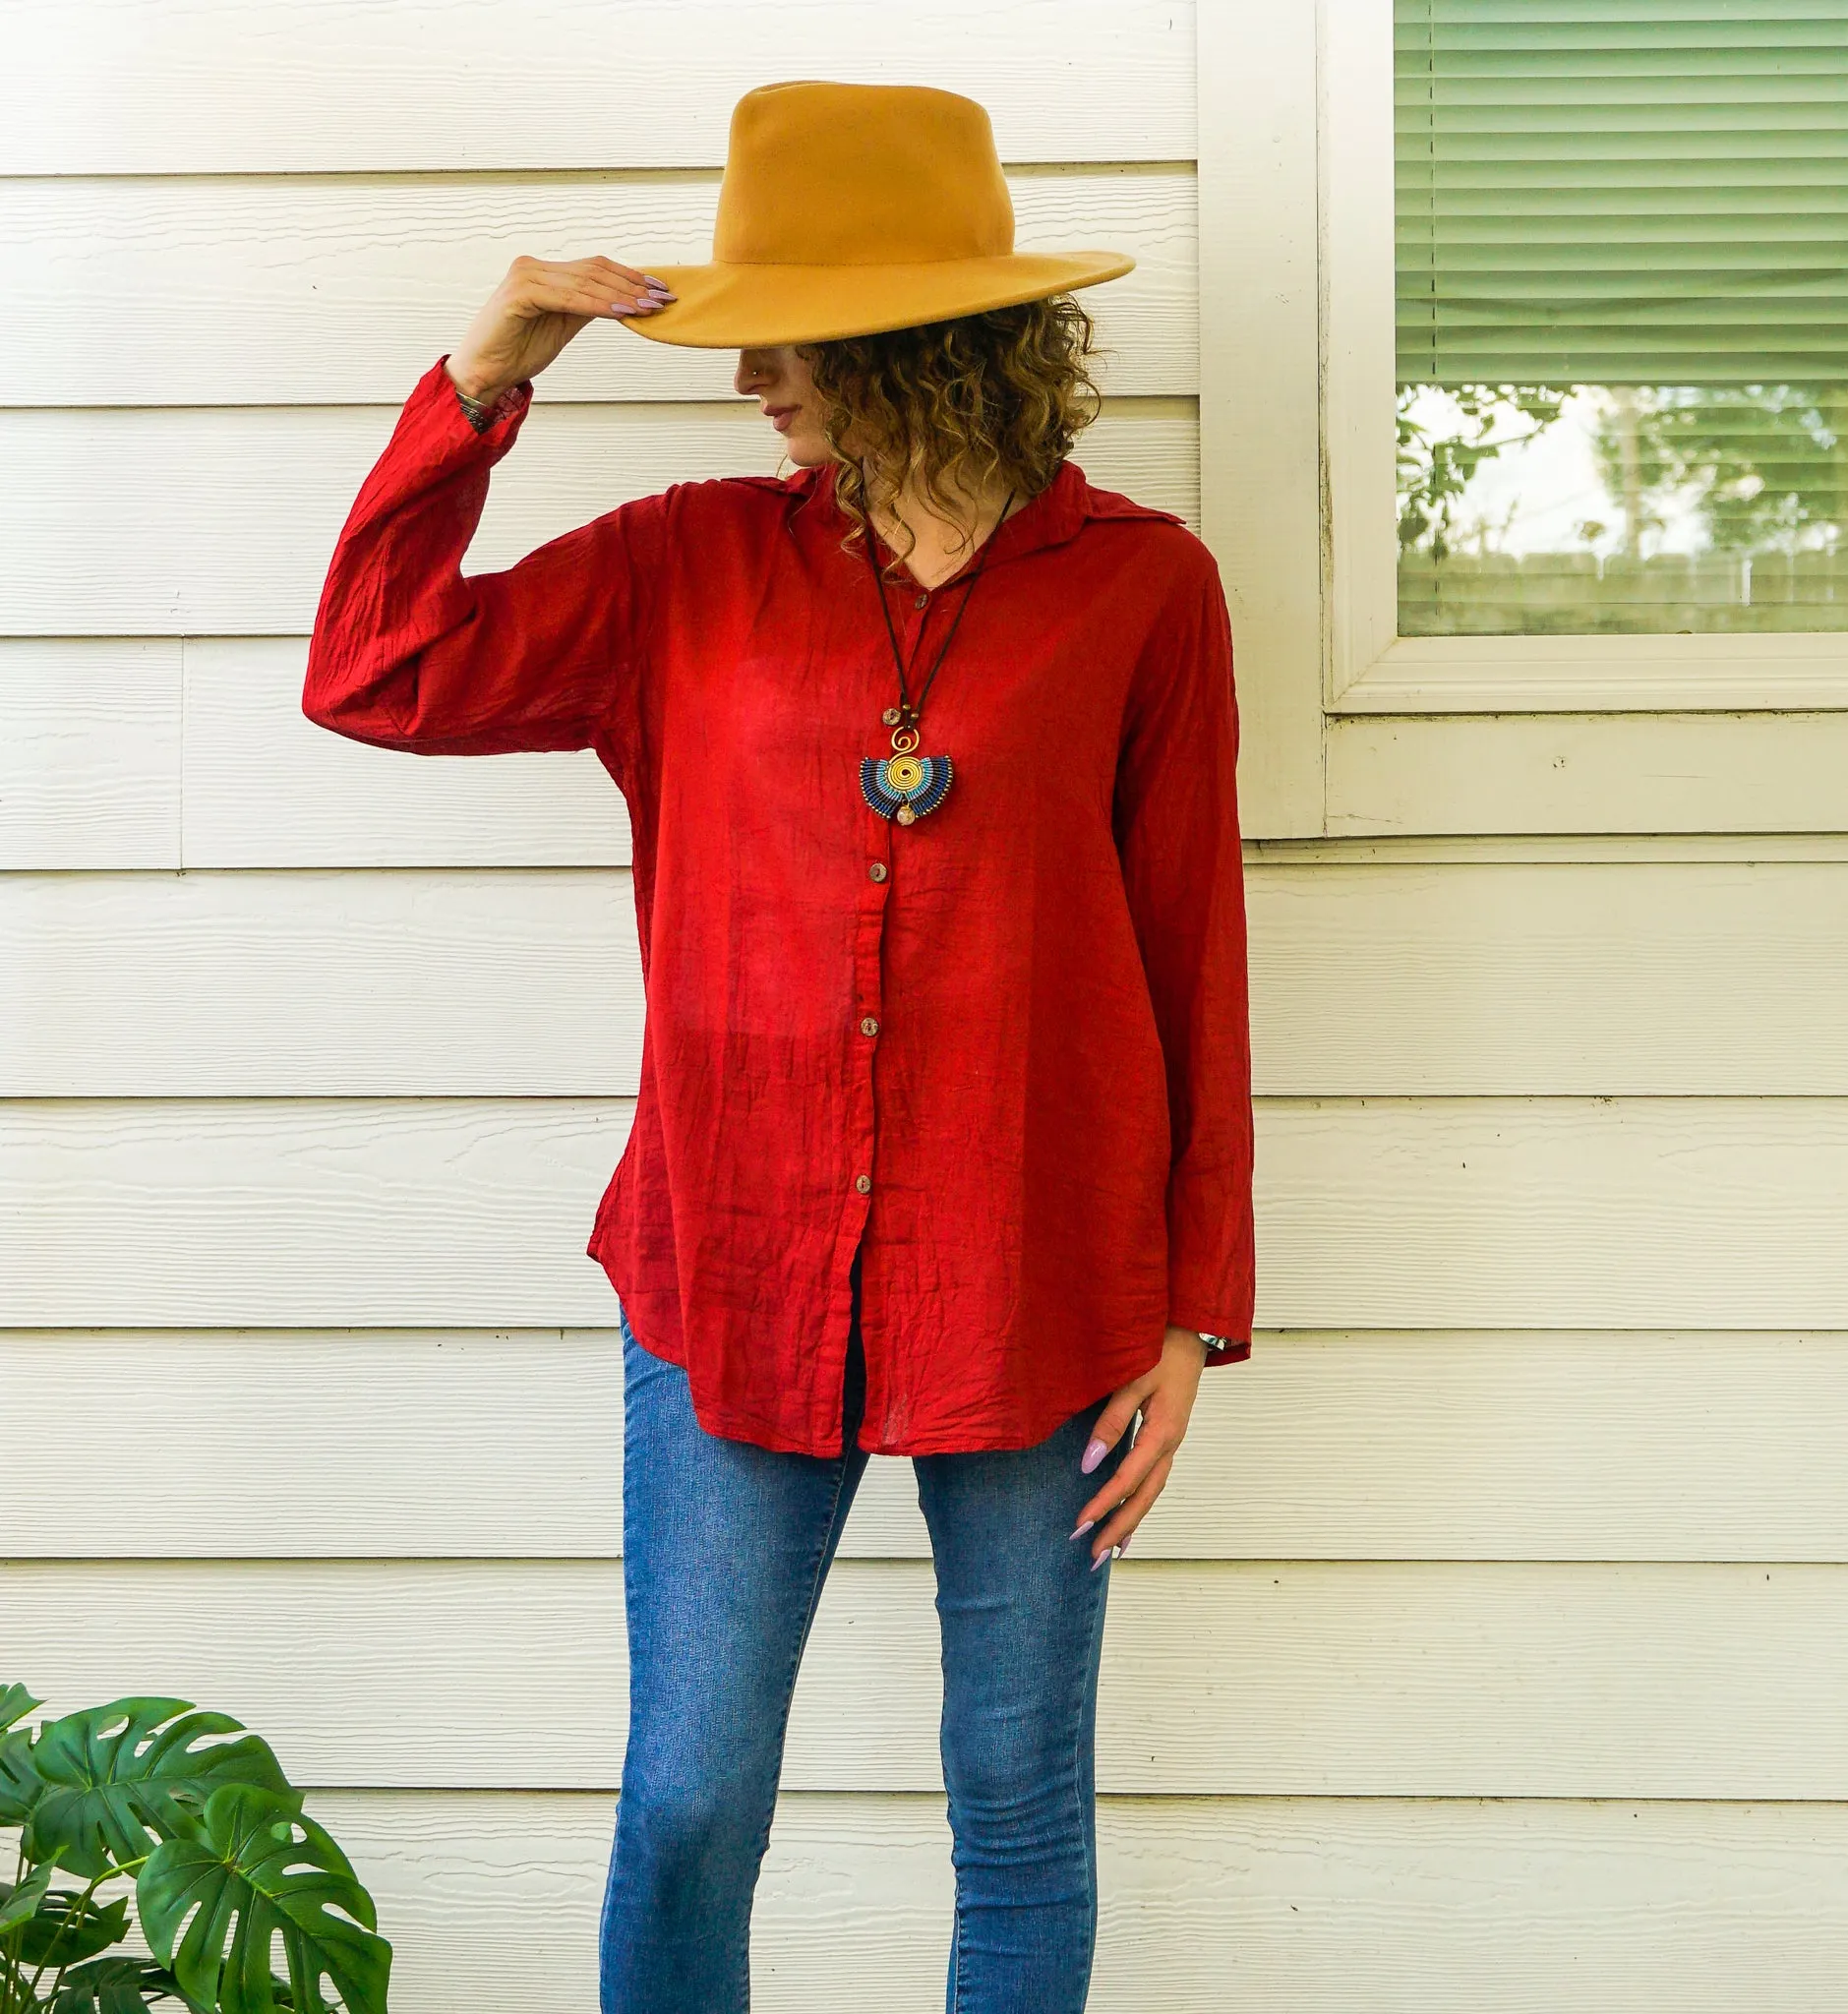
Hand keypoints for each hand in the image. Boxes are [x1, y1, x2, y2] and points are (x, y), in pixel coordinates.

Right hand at [445, 254, 675, 403]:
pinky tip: (621, 314)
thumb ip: (587, 308)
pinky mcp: (518, 295)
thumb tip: (624, 301)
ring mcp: (525, 277)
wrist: (483, 373)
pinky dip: (597, 305)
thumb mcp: (562, 325)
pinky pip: (568, 298)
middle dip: (633, 286)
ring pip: (585, 283)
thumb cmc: (518, 352)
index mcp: (544, 271)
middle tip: (664, 299)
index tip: (661, 291)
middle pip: (594, 271)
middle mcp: (533, 267)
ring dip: (621, 296)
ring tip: (649, 307)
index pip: (595, 268)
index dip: (630, 277)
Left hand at [1070, 1326, 1207, 1565]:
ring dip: (1130, 1521)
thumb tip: (1089, 1463)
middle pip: (1144, 1497)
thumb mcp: (1133, 1380)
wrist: (1192, 1331)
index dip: (1102, 1504)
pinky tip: (1129, 1512)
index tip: (1079, 1525)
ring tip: (1110, 1550)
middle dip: (1117, 1527)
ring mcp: (1171, 1442)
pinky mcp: (1167, 1436)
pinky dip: (1139, 1501)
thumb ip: (1111, 1421)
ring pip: (1151, 1492)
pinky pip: (1153, 1478)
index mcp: (1163, 1432)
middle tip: (1092, 1556)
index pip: (1127, 1479)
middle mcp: (1170, 1444)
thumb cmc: (1160, 1348)